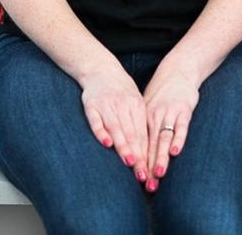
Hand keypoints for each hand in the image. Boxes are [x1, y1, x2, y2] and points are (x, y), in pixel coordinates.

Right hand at [79, 67, 148, 183]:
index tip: (150, 170)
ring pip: (117, 128)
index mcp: (136, 105)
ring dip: (123, 146)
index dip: (147, 153)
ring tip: (129, 162)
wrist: (100, 68)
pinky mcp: (91, 105)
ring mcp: (107, 105)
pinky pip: (96, 121)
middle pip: (132, 133)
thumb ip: (139, 122)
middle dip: (138, 155)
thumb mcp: (135, 101)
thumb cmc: (121, 90)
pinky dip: (101, 132)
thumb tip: (149, 149)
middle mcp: (123, 105)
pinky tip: (107, 144)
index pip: (143, 133)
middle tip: (142, 174)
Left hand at [142, 65, 199, 190]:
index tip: (138, 180)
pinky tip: (175, 152)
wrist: (179, 70)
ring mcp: (168, 113)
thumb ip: (145, 126)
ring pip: (163, 138)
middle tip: (148, 185)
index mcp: (144, 118)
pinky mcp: (183, 110)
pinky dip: (178, 139)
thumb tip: (137, 148)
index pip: (140, 144)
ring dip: (161, 157)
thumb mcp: (149, 106)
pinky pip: (180, 126)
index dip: (139, 163)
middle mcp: (154, 117)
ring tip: (158, 174)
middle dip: (149, 166)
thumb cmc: (163, 92)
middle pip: (150, 145)